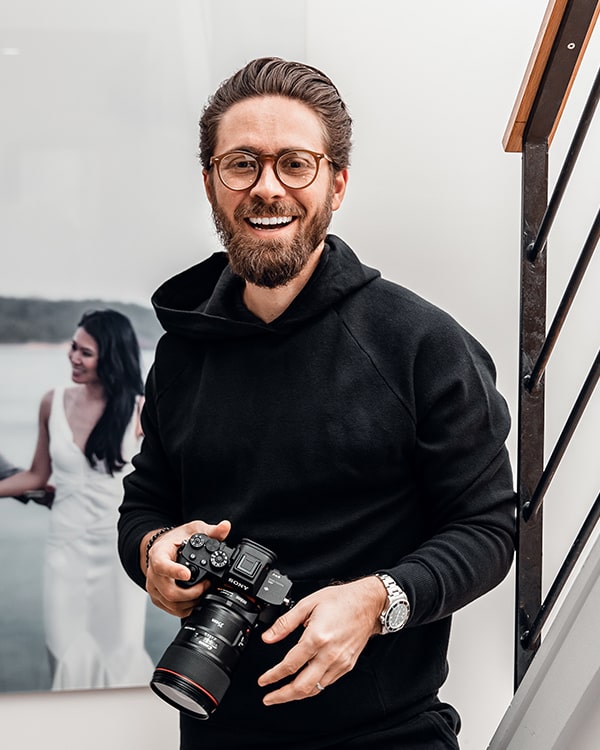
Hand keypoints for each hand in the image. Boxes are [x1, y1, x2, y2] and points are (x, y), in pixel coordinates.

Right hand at [144, 519, 230, 617]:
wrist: (165, 549)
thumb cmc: (177, 540)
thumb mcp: (193, 530)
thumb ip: (210, 530)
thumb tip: (225, 527)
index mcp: (158, 554)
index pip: (161, 565)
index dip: (174, 571)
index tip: (187, 574)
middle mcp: (153, 573)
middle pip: (169, 591)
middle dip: (192, 592)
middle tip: (206, 585)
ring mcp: (154, 588)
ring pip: (171, 603)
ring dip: (191, 602)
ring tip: (203, 592)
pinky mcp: (158, 598)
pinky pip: (172, 609)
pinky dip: (186, 608)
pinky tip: (196, 600)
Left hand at [258, 576, 385, 704]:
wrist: (368, 603)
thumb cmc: (340, 600)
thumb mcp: (307, 604)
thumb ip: (285, 622)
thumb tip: (268, 637)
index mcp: (317, 637)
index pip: (290, 665)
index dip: (273, 676)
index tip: (263, 681)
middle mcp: (329, 654)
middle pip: (302, 686)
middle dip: (282, 696)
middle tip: (268, 698)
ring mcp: (340, 662)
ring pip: (315, 689)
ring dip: (297, 695)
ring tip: (283, 695)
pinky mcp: (347, 665)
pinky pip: (327, 683)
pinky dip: (313, 688)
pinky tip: (304, 684)